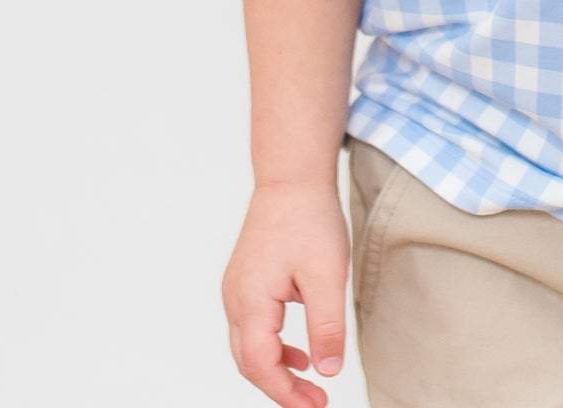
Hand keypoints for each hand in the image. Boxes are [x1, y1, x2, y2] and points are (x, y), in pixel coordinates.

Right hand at [222, 179, 350, 406]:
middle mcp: (235, 298)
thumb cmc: (308, 218)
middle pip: (249, 361)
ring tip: (310, 385)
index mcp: (250, 300)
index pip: (259, 364)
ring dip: (277, 369)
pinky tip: (300, 352)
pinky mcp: (245, 280)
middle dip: (280, 388)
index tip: (314, 406)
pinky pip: (252, 327)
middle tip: (315, 403)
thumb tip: (327, 371)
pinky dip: (274, 346)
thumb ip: (326, 326)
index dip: (285, 393)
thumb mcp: (327, 275)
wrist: (291, 176)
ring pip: (248, 346)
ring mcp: (236, 288)